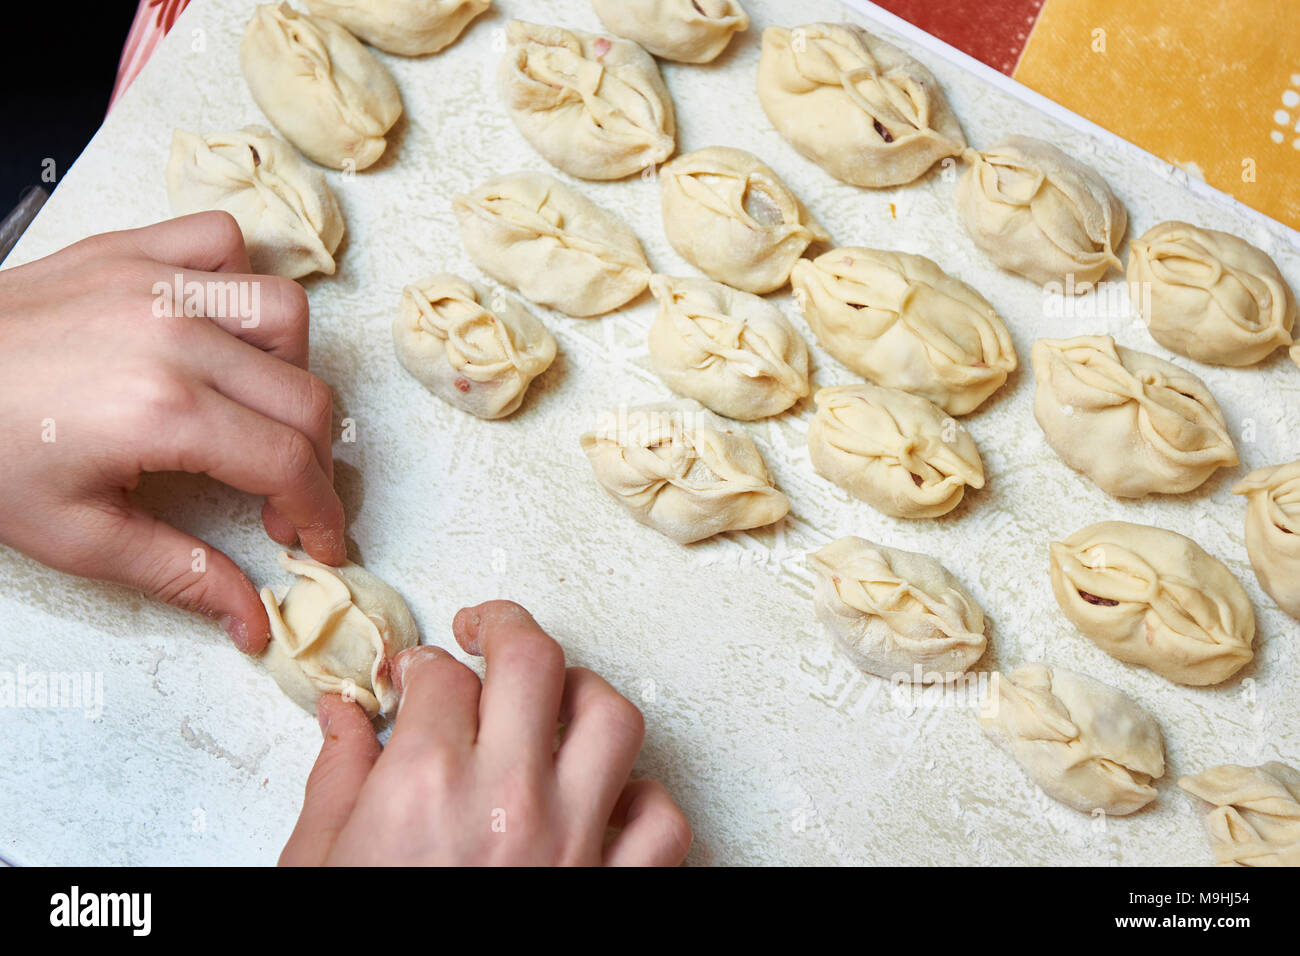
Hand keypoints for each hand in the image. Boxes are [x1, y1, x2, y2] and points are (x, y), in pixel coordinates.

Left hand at [0, 212, 344, 652]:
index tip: (319, 544)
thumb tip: (254, 623)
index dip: (319, 515)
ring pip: (286, 312)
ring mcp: (154, 282)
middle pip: (305, 396)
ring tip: (257, 408)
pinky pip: (225, 242)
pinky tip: (220, 329)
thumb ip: (182, 574)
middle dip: (315, 461)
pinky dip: (241, 283)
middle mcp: (173, 335)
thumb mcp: (78, 536)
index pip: (287, 463)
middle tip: (283, 499)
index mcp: (163, 411)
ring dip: (293, 369)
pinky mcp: (130, 251)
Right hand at [280, 601, 692, 865]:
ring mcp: (574, 843)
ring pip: (612, 719)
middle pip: (533, 661)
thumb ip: (337, 781)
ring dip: (581, 695)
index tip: (416, 673)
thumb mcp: (319, 867)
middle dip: (504, 626)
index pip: (438, 678)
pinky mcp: (617, 889)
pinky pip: (660, 817)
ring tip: (553, 698)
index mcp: (424, 786)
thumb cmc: (362, 951)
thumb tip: (344, 716)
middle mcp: (508, 800)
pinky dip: (640, 798)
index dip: (421, 663)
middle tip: (484, 630)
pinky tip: (604, 798)